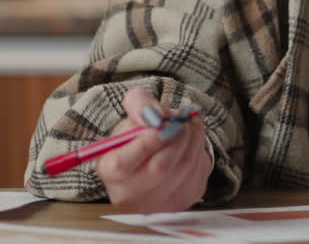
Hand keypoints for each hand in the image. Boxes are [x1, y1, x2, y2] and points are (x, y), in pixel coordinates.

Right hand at [95, 88, 211, 212]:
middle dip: (176, 136)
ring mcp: (155, 203)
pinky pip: (198, 172)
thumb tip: (155, 115)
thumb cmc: (141, 135)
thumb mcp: (134, 114)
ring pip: (183, 166)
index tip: (160, 125)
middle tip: (180, 120)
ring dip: (191, 138)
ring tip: (186, 124)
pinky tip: (192, 140)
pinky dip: (199, 149)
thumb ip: (139, 105)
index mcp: (108, 170)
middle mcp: (128, 194)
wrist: (159, 153)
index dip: (144, 144)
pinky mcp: (181, 201)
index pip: (122, 164)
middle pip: (159, 167)